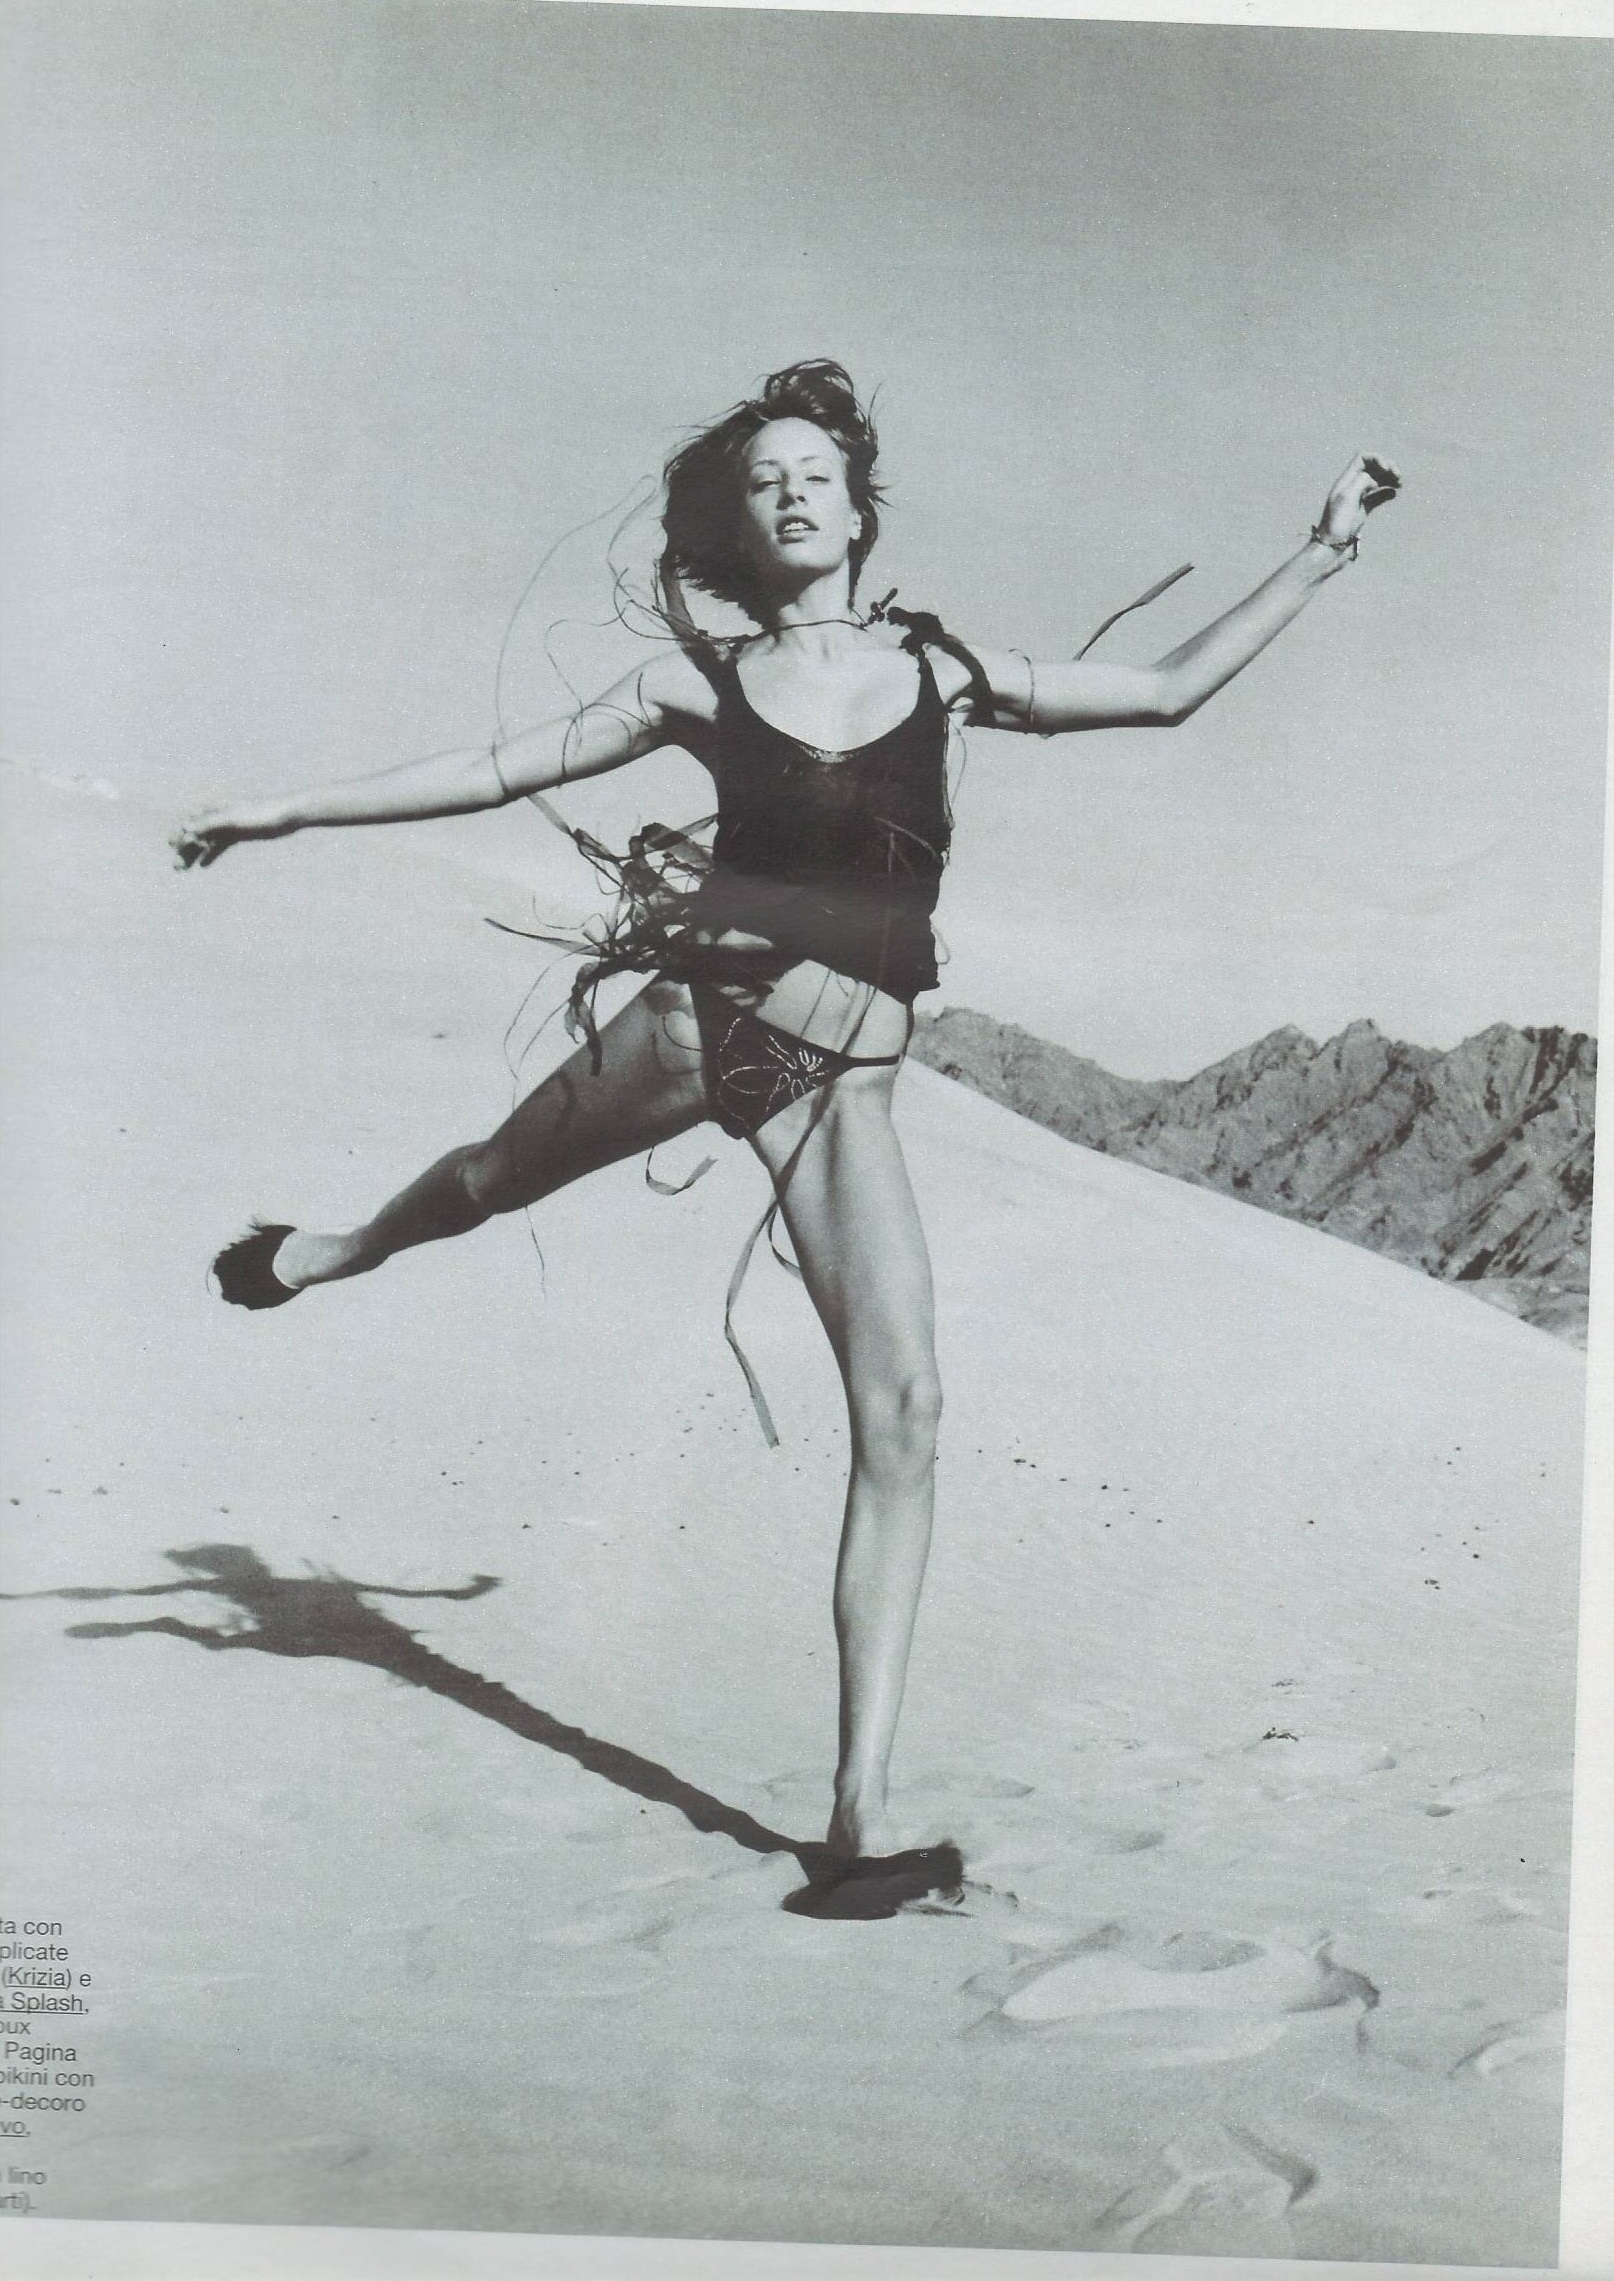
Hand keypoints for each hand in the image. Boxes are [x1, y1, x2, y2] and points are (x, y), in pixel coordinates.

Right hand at [170, 799, 290, 869]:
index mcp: (214, 809)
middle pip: (195, 834)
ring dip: (194, 855)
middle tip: (176, 868)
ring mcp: (228, 826)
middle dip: (184, 850)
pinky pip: (220, 845)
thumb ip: (209, 824)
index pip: (190, 822)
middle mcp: (218, 817)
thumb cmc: (260, 814)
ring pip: (206, 842)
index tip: (172, 849)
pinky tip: (203, 865)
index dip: (178, 835)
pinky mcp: (238, 834)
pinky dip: (210, 854)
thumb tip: (186, 829)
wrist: (285, 816)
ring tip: (183, 870)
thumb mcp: (232, 819)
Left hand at [1314, 454, 1401, 550]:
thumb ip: (1361, 481)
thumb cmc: (1337, 522)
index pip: (1363, 458)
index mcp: (1346, 480)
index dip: (1377, 459)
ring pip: (1377, 481)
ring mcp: (1358, 498)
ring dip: (1389, 478)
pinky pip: (1377, 496)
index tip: (1386, 469)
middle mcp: (1351, 486)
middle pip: (1372, 467)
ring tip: (1400, 483)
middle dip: (1387, 467)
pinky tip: (1394, 493)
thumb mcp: (1348, 497)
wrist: (1331, 547)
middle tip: (1398, 476)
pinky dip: (1387, 491)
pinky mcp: (1363, 510)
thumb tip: (1374, 478)